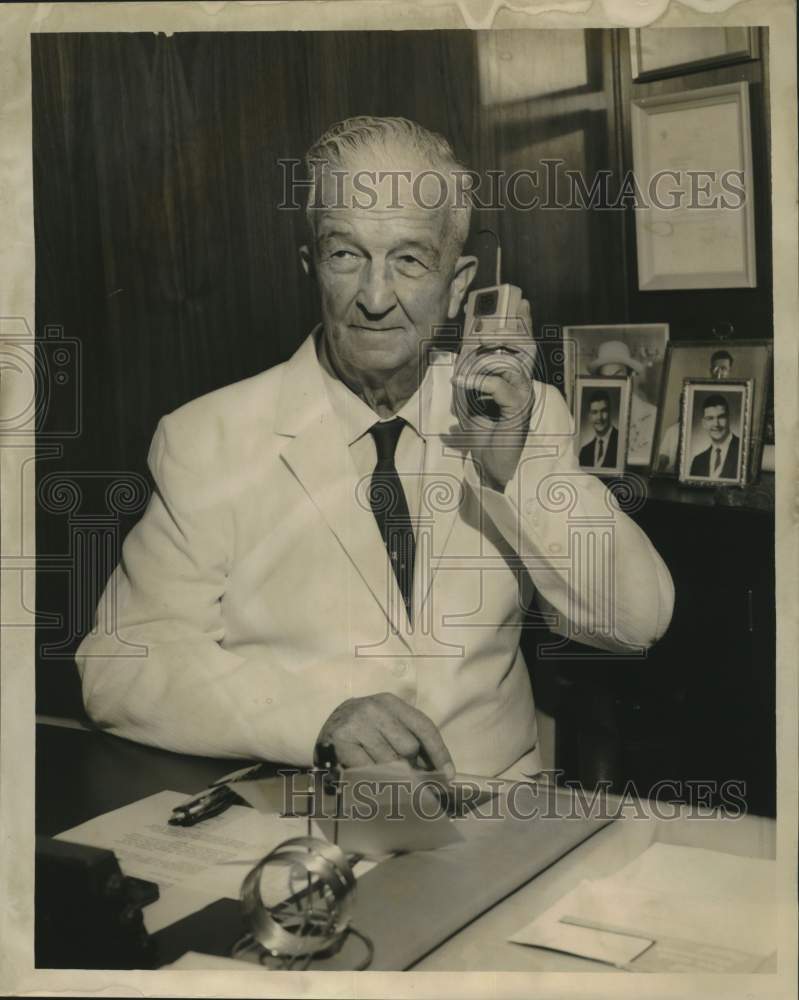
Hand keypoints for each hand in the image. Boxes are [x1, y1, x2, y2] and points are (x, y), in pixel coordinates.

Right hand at [316, 693, 454, 776]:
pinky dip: (372, 779)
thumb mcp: (388, 724)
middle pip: (409, 747)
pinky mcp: (341, 742)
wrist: (323, 726)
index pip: (424, 727)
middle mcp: (374, 708)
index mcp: (391, 702)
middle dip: (411, 765)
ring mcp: (357, 724)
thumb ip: (410, 739)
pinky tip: (367, 775)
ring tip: (382, 773)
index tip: (449, 775)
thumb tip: (439, 771)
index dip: (440, 752)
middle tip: (403, 772)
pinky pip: (369, 771)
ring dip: (391, 775)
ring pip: (390, 762)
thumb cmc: (364, 729)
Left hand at [452, 300, 535, 491]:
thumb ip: (468, 376)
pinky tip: (461, 383)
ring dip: (485, 358)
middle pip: (526, 347)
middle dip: (509, 330)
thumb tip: (462, 353)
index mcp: (515, 378)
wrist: (492, 468)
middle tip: (487, 326)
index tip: (521, 300)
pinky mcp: (519, 410)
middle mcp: (524, 384)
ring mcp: (524, 396)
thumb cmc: (484, 436)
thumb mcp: (469, 400)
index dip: (523, 323)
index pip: (522, 345)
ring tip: (466, 358)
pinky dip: (479, 381)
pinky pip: (501, 387)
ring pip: (513, 363)